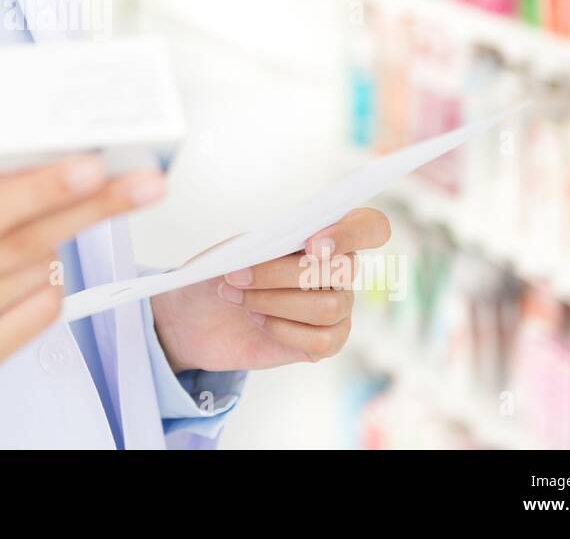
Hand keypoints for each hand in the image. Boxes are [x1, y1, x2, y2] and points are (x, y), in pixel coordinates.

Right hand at [0, 157, 165, 419]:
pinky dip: (53, 280)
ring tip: (45, 223)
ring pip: (37, 272)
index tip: (90, 164)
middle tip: (140, 183)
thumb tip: (44, 142)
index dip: (38, 188)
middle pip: (20, 243)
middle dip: (88, 208)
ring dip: (58, 242)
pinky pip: (42, 309)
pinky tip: (34, 269)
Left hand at [150, 208, 390, 372]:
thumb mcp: (233, 250)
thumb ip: (261, 244)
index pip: (370, 226)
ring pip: (329, 306)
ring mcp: (338, 306)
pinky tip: (259, 321)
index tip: (311, 244)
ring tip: (240, 299)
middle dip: (279, 273)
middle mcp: (340, 270)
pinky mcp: (327, 342)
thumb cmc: (223, 272)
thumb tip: (278, 248)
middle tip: (235, 277)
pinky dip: (283, 329)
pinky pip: (323, 340)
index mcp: (325, 234)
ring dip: (274, 302)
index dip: (350, 233)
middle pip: (341, 269)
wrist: (200, 316)